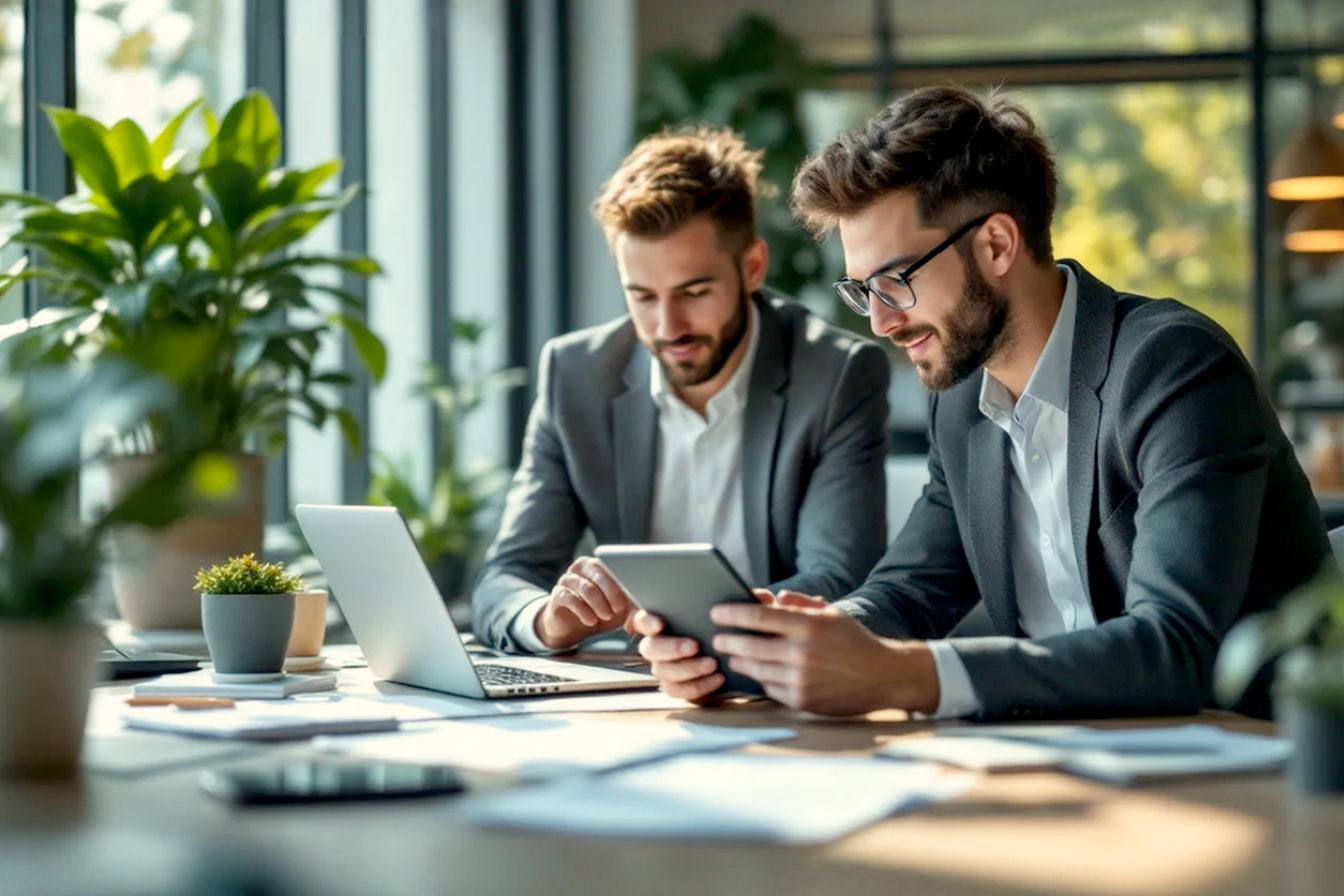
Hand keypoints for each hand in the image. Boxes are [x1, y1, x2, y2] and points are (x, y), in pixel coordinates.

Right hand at [534, 557, 632, 649]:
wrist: (573, 629)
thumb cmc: (601, 613)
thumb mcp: (621, 611)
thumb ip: (635, 610)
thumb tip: (651, 619)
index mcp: (599, 564)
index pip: (612, 564)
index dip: (622, 580)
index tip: (630, 597)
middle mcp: (581, 567)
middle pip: (598, 572)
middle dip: (611, 592)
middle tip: (618, 609)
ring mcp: (567, 579)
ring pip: (585, 586)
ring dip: (598, 603)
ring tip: (605, 616)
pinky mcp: (557, 595)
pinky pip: (569, 598)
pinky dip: (583, 611)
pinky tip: (590, 621)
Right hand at [632, 588, 776, 702]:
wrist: (741, 657)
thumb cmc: (731, 629)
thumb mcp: (740, 612)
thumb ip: (747, 602)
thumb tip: (762, 597)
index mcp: (663, 621)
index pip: (643, 619)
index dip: (647, 621)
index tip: (660, 623)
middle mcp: (660, 645)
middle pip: (649, 649)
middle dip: (670, 648)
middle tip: (693, 645)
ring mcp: (668, 667)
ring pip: (663, 673)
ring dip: (687, 669)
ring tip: (711, 664)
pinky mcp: (681, 686)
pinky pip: (680, 692)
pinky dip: (698, 687)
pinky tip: (717, 679)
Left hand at [710, 590, 939, 715]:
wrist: (884, 676)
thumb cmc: (855, 641)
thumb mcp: (831, 614)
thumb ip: (799, 604)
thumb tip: (771, 597)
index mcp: (808, 626)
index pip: (758, 617)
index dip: (732, 613)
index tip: (716, 612)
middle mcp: (802, 652)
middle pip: (749, 645)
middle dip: (728, 640)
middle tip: (717, 637)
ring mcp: (801, 679)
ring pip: (755, 669)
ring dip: (739, 661)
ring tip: (732, 655)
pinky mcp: (802, 700)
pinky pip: (770, 688)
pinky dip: (761, 680)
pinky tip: (756, 673)